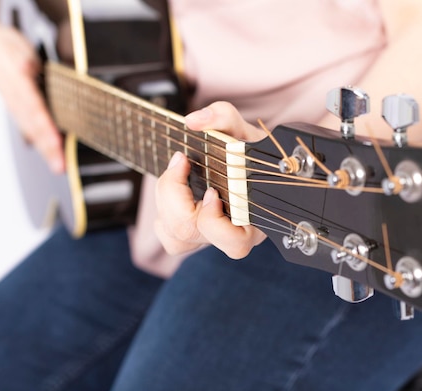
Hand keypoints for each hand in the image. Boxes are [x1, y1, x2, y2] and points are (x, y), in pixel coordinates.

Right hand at [0, 23, 63, 172]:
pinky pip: (32, 131)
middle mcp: (18, 102)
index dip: (46, 127)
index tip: (57, 143)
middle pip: (36, 128)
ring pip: (33, 133)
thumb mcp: (16, 50)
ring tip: (58, 167)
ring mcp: (18, 108)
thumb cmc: (8, 50)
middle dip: (48, 147)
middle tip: (61, 166)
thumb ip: (22, 61)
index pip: (36, 110)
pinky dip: (42, 144)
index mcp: (20, 87)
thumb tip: (26, 67)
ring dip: (46, 150)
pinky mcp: (21, 111)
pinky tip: (53, 157)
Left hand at [154, 102, 266, 258]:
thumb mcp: (241, 127)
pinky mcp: (195, 236)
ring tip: (178, 175)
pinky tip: (175, 192)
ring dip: (166, 203)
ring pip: (177, 239)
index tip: (210, 190)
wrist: (247, 157)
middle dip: (174, 194)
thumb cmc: (248, 147)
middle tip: (181, 162)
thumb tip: (193, 121)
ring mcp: (212, 238)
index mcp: (256, 219)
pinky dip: (164, 216)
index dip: (212, 219)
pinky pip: (171, 239)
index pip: (234, 241)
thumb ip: (223, 117)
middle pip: (190, 233)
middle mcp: (234, 235)